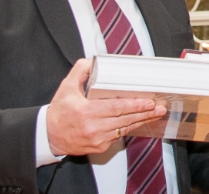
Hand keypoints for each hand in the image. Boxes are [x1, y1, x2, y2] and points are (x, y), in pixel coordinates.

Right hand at [46, 59, 166, 155]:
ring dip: (141, 121)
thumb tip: (94, 61)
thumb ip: (81, 71)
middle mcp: (93, 127)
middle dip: (145, 113)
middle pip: (125, 119)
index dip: (135, 105)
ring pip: (124, 129)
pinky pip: (118, 136)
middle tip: (160, 107)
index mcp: (86, 112)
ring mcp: (97, 139)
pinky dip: (129, 127)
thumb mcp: (67, 87)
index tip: (149, 102)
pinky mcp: (99, 147)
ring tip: (156, 113)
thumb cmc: (59, 111)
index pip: (116, 108)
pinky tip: (139, 120)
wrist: (48, 136)